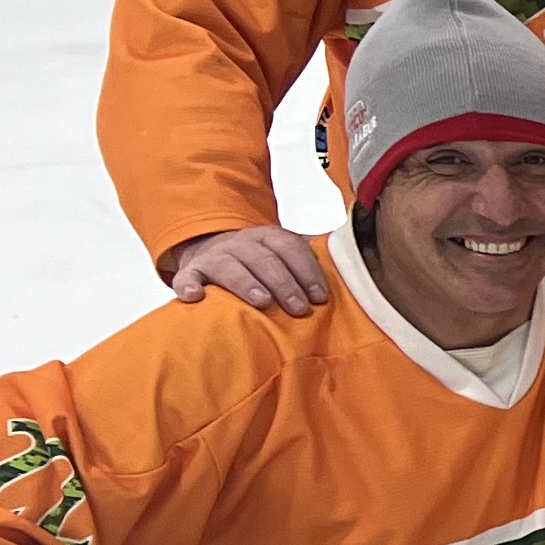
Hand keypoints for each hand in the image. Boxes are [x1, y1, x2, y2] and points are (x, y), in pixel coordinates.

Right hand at [164, 226, 327, 313]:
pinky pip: (187, 278)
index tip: (320, 296)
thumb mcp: (285, 254)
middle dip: (284, 283)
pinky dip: (188, 285)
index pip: (290, 247)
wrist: (211, 249)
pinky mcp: (192, 272)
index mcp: (268, 237)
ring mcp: (215, 256)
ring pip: (229, 266)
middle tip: (299, 307)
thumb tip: (358, 263)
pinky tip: (195, 297)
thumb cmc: (258, 261)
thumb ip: (312, 260)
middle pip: (263, 259)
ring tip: (262, 301)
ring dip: (246, 283)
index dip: (307, 270)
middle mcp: (241, 243)